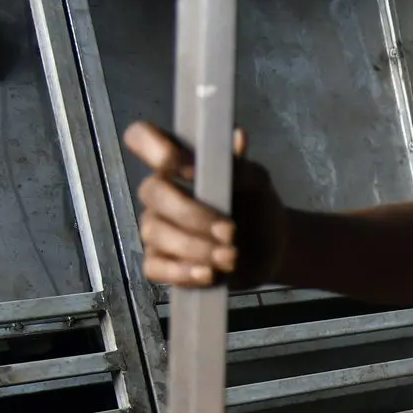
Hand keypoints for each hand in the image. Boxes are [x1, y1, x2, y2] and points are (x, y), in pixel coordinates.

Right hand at [124, 121, 287, 287]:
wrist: (271, 250)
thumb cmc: (257, 207)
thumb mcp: (259, 183)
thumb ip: (243, 164)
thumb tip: (235, 138)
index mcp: (178, 163)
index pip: (142, 138)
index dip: (150, 145)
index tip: (175, 162)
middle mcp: (161, 192)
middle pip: (152, 193)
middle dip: (191, 214)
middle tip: (230, 231)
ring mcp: (157, 228)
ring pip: (156, 233)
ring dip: (196, 247)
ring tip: (231, 257)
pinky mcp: (161, 263)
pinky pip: (155, 267)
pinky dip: (182, 272)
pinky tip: (209, 274)